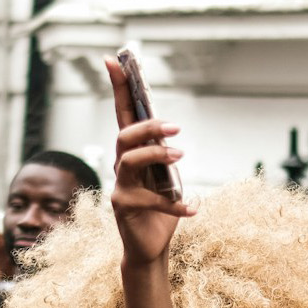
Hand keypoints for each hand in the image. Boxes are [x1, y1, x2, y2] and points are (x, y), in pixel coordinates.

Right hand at [105, 56, 195, 265]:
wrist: (150, 247)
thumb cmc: (160, 208)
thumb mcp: (167, 177)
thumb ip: (164, 156)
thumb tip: (171, 130)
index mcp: (132, 154)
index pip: (123, 115)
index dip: (118, 88)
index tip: (114, 60)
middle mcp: (121, 167)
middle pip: (124, 135)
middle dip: (147, 126)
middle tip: (175, 127)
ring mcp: (120, 187)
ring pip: (128, 160)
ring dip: (156, 155)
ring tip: (180, 157)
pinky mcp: (126, 208)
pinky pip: (151, 201)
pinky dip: (176, 206)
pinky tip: (193, 209)